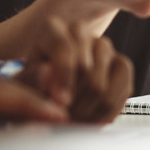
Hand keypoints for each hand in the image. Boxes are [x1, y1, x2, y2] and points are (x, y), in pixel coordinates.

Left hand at [16, 17, 132, 122]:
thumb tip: (46, 72)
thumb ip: (31, 79)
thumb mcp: (24, 83)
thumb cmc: (34, 85)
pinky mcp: (121, 64)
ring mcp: (103, 46)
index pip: (64, 47)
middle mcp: (80, 30)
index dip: (63, 77)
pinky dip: (109, 111)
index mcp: (52, 28)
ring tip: (76, 121)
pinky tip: (93, 119)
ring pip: (104, 82)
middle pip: (85, 68)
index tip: (60, 102)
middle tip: (65, 119)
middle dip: (75, 102)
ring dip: (89, 110)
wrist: (50, 93)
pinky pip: (124, 88)